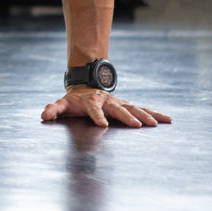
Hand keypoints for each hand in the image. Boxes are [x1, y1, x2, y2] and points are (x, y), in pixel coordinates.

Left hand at [41, 86, 171, 127]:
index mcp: (90, 102)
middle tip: (136, 125)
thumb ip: (53, 109)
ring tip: (156, 124)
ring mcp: (119, 102)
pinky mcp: (127, 105)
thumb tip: (44, 116)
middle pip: (117, 109)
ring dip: (145, 116)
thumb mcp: (61, 104)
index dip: (97, 116)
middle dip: (127, 117)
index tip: (103, 125)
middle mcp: (107, 101)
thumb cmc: (74, 100)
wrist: (86, 85)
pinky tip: (168, 119)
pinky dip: (155, 113)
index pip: (93, 109)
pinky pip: (143, 109)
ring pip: (133, 108)